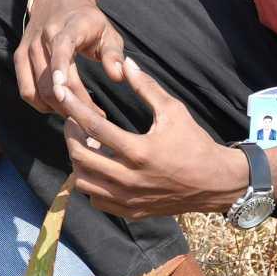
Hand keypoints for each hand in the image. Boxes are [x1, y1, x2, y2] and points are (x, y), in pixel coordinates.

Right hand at [14, 0, 128, 116]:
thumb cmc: (89, 21)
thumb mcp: (108, 32)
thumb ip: (114, 55)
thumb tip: (118, 77)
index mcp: (69, 27)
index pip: (62, 47)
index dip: (60, 67)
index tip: (63, 88)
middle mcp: (44, 36)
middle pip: (50, 78)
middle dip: (73, 104)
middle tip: (95, 118)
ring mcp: (29, 47)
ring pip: (37, 89)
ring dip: (58, 108)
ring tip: (79, 116)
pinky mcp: (19, 56)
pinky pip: (26, 90)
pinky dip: (40, 104)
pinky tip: (58, 107)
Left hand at [50, 71, 242, 220]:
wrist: (214, 183)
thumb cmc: (195, 144)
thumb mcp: (174, 111)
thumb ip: (147, 88)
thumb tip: (126, 64)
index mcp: (139, 151)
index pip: (94, 128)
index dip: (73, 108)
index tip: (62, 94)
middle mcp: (129, 179)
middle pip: (80, 157)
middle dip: (71, 136)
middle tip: (74, 122)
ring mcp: (128, 199)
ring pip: (83, 182)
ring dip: (78, 161)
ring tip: (87, 145)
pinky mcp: (130, 211)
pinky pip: (96, 199)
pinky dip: (91, 183)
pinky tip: (99, 167)